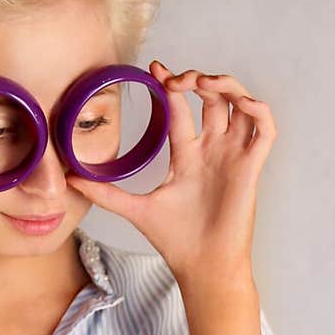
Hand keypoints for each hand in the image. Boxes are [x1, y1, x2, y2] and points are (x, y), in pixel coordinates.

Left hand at [65, 62, 277, 291]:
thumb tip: (70, 180)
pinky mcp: (251, 168)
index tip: (154, 69)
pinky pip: (264, 129)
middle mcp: (212, 150)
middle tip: (176, 79)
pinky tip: (239, 102)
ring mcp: (233, 157)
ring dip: (227, 86)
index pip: (182, 109)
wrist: (201, 266)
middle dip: (198, 80)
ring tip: (204, 82)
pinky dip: (257, 110)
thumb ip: (105, 193)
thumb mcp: (135, 209)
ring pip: (241, 106)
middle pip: (214, 99)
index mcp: (188, 155)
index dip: (172, 85)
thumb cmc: (175, 241)